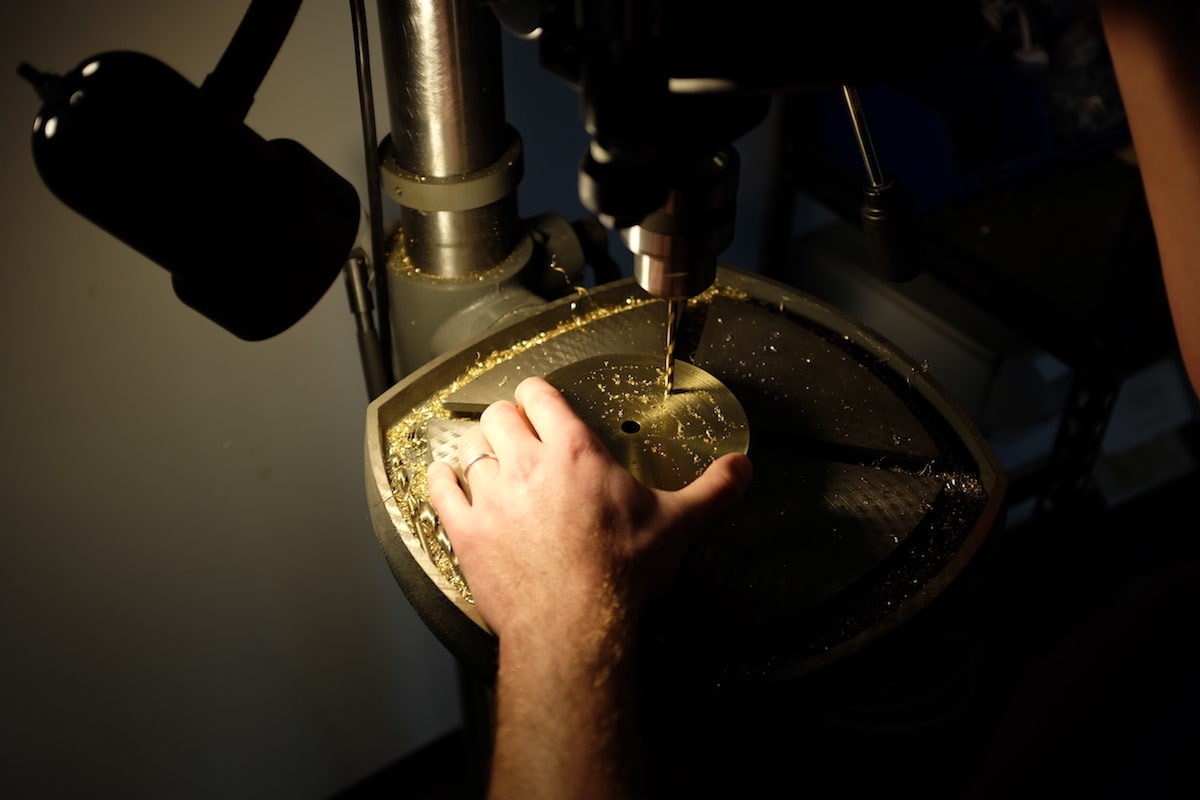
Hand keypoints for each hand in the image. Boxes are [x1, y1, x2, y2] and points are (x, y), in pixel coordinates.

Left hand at [426, 376, 752, 650]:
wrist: (576, 624)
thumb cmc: (622, 574)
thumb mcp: (678, 524)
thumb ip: (713, 490)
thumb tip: (743, 469)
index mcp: (574, 452)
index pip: (540, 395)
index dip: (537, 395)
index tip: (540, 402)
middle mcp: (526, 464)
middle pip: (498, 416)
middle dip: (506, 420)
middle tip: (517, 434)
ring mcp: (490, 496)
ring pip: (469, 447)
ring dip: (478, 449)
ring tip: (487, 459)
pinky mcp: (466, 531)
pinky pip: (438, 489)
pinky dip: (441, 479)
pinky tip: (447, 480)